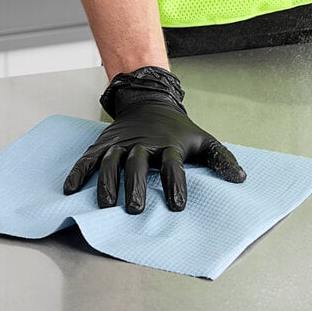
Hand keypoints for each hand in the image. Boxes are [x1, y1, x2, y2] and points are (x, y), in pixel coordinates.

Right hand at [63, 66, 246, 213]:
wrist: (150, 102)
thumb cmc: (178, 129)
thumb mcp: (203, 140)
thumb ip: (221, 159)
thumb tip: (242, 179)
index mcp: (168, 145)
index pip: (172, 164)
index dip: (175, 184)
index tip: (178, 206)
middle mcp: (143, 143)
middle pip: (137, 163)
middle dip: (135, 185)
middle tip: (134, 208)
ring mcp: (121, 143)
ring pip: (110, 161)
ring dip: (106, 182)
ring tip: (105, 205)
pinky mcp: (104, 144)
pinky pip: (88, 157)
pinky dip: (78, 171)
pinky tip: (70, 190)